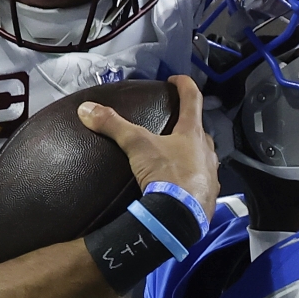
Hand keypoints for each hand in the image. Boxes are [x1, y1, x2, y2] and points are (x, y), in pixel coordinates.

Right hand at [77, 74, 219, 206]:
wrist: (180, 218)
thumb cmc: (165, 174)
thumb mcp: (137, 146)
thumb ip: (113, 126)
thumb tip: (86, 109)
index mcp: (193, 133)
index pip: (193, 99)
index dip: (184, 85)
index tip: (175, 79)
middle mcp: (208, 151)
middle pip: (199, 131)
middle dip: (188, 126)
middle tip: (174, 126)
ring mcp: (211, 175)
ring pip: (203, 158)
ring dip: (193, 155)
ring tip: (176, 158)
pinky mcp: (209, 197)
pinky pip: (203, 183)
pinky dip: (193, 180)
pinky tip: (182, 187)